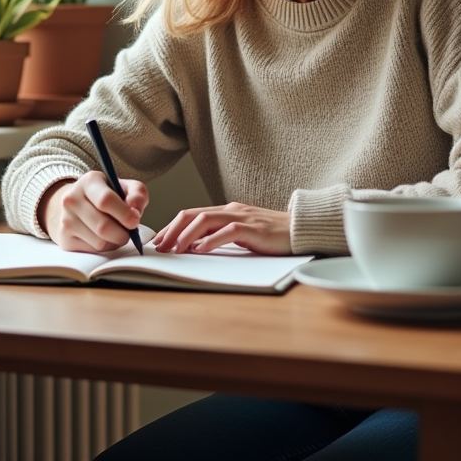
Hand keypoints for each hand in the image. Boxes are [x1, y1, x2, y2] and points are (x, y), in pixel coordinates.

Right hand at [37, 171, 148, 252]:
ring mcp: (66, 220)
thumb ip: (137, 194)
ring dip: (114, 241)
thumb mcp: (125, 187)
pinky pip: (92, 250)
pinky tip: (103, 237)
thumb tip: (135, 210)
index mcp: (89, 182)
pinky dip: (104, 247)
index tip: (135, 220)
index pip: (105, 200)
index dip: (124, 214)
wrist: (77, 204)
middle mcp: (72, 199)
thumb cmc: (107, 196)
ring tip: (116, 232)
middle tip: (129, 231)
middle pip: (103, 226)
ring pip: (99, 242)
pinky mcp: (65, 238)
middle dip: (123, 233)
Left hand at [153, 202, 291, 255]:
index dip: (173, 226)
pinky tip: (199, 249)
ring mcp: (242, 217)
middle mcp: (231, 210)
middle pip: (193, 215)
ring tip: (174, 249)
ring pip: (205, 220)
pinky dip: (210, 240)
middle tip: (159, 246)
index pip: (192, 214)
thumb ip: (222, 235)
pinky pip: (227, 232)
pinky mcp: (253, 228)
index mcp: (227, 211)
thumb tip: (196, 247)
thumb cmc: (273, 235)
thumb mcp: (242, 234)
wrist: (301, 229)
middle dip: (172, 230)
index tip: (159, 240)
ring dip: (186, 236)